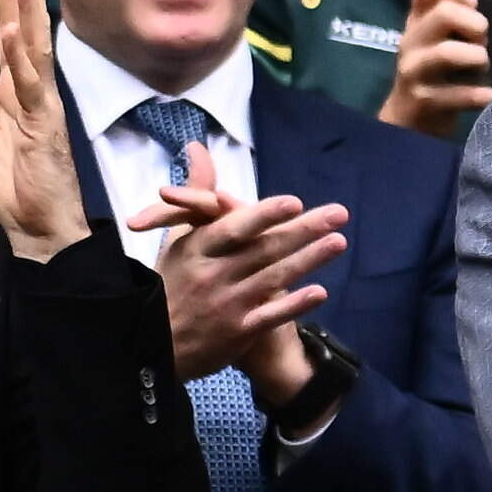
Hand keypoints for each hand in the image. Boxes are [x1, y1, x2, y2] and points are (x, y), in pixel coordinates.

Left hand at [0, 0, 93, 259]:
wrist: (39, 232)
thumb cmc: (18, 196)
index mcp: (21, 98)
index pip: (16, 38)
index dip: (13, 0)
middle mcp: (37, 94)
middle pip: (31, 28)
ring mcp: (42, 108)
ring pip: (34, 46)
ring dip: (28, 6)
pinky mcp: (42, 127)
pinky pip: (29, 85)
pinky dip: (18, 56)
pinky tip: (11, 28)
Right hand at [142, 142, 341, 382]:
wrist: (152, 343)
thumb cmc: (172, 282)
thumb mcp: (179, 237)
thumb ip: (197, 194)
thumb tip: (197, 148)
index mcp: (197, 250)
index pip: (233, 229)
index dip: (263, 216)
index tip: (293, 202)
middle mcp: (213, 275)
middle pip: (263, 249)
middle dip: (302, 230)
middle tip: (339, 213)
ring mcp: (227, 305)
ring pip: (273, 278)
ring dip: (308, 260)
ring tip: (339, 241)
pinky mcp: (238, 332)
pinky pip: (271, 316)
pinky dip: (295, 304)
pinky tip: (321, 291)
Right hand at [378, 0, 491, 136]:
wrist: (415, 119)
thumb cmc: (445, 73)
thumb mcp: (459, 49)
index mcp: (421, 20)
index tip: (475, 3)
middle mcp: (413, 40)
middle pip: (443, 13)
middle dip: (474, 22)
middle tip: (485, 37)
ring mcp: (415, 70)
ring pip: (446, 52)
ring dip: (476, 56)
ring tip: (485, 63)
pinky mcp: (422, 99)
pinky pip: (452, 94)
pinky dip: (476, 94)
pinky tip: (489, 95)